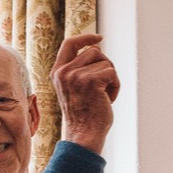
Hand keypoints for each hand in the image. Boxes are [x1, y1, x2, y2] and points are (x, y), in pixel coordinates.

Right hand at [52, 33, 119, 154]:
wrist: (83, 135)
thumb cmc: (84, 114)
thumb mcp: (74, 87)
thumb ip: (79, 69)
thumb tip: (96, 47)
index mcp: (57, 72)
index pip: (69, 44)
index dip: (86, 37)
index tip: (99, 38)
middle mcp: (64, 72)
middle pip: (94, 51)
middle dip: (104, 66)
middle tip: (102, 87)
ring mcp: (76, 76)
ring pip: (105, 61)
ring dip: (110, 78)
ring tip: (103, 95)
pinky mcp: (90, 81)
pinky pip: (112, 73)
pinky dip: (115, 87)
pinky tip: (107, 100)